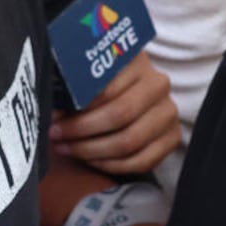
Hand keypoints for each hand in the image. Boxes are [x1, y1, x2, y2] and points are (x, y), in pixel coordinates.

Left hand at [52, 56, 178, 175]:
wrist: (134, 92)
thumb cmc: (102, 83)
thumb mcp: (90, 72)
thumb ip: (73, 81)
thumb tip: (53, 107)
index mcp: (136, 60)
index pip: (107, 86)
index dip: (77, 106)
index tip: (55, 116)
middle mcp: (157, 84)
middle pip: (119, 114)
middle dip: (82, 130)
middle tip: (57, 135)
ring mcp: (167, 112)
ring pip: (129, 141)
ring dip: (92, 150)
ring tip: (68, 149)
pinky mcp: (172, 138)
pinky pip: (141, 161)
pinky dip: (111, 164)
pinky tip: (90, 160)